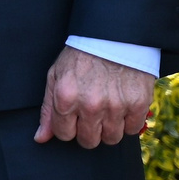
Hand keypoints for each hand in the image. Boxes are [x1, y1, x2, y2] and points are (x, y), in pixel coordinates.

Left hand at [34, 44, 155, 146]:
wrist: (113, 38)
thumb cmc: (80, 58)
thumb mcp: (56, 77)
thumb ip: (48, 110)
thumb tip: (40, 138)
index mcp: (66, 98)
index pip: (64, 134)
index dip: (67, 128)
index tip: (72, 118)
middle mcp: (91, 105)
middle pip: (88, 141)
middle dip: (87, 131)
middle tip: (90, 115)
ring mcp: (115, 106)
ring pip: (111, 139)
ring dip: (108, 129)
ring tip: (106, 110)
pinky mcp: (137, 104)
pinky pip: (132, 130)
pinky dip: (127, 122)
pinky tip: (121, 107)